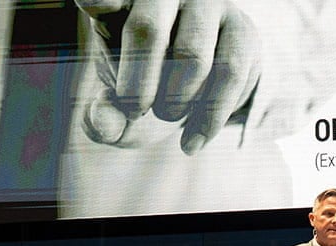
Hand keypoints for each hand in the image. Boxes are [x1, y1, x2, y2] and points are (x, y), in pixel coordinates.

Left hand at [75, 0, 260, 153]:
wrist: (202, 85)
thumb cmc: (149, 84)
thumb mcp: (121, 100)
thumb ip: (106, 113)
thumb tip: (102, 121)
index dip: (100, 1)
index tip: (93, 4)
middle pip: (148, 30)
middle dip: (138, 86)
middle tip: (134, 111)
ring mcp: (208, 4)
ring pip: (194, 57)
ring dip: (177, 102)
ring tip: (168, 117)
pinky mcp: (243, 30)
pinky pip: (230, 75)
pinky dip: (210, 118)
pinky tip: (192, 141)